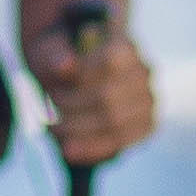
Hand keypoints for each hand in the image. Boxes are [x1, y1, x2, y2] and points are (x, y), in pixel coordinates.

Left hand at [35, 7, 159, 167]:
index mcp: (124, 44)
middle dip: (72, 107)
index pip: (110, 61)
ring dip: (77, 129)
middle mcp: (143, 71)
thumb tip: (65, 66)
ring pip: (114, 123)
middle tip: (47, 110)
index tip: (52, 85)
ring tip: (52, 129)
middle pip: (109, 97)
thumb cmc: (60, 61)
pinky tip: (68, 151)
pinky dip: (91, 148)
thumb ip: (55, 55)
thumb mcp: (49, 51)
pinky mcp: (145, 125)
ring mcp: (148, 100)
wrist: (73, 78)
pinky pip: (120, 142)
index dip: (82, 76)